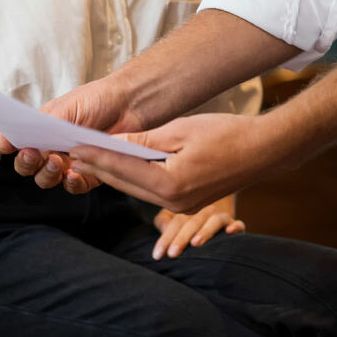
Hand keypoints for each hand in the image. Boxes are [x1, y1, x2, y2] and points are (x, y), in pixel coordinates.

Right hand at [1, 75, 146, 194]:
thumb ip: (43, 123)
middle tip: (33, 154)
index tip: (6, 144)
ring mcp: (69, 163)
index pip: (17, 143)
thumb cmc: (97, 100)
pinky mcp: (90, 174)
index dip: (8, 145)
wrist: (130, 105)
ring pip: (47, 180)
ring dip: (46, 174)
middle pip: (28, 166)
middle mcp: (52, 149)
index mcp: (42, 131)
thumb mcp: (66, 107)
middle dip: (26, 163)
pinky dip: (72, 183)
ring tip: (55, 162)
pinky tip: (74, 174)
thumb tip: (16, 135)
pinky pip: (74, 186)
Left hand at [66, 113, 276, 214]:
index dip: (96, 156)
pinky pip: (150, 190)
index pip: (123, 168)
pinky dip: (132, 178)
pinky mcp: (187, 203)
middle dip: (97, 168)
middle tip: (71, 154)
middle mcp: (174, 202)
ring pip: (136, 189)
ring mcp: (182, 206)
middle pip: (125, 183)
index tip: (74, 147)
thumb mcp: (181, 131)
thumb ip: (145, 142)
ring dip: (112, 174)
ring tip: (87, 160)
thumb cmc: (228, 135)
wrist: (265, 151)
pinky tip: (118, 166)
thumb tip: (114, 144)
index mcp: (171, 184)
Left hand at [151, 196, 245, 259]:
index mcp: (187, 210)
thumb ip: (164, 222)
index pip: (174, 223)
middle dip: (181, 239)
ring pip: (214, 221)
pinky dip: (235, 226)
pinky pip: (238, 224)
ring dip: (205, 231)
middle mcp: (204, 211)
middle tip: (172, 254)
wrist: (218, 203)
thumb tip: (164, 229)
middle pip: (191, 223)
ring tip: (195, 243)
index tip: (157, 255)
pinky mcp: (234, 224)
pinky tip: (230, 231)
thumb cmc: (189, 218)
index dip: (165, 239)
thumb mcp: (173, 217)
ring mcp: (221, 216)